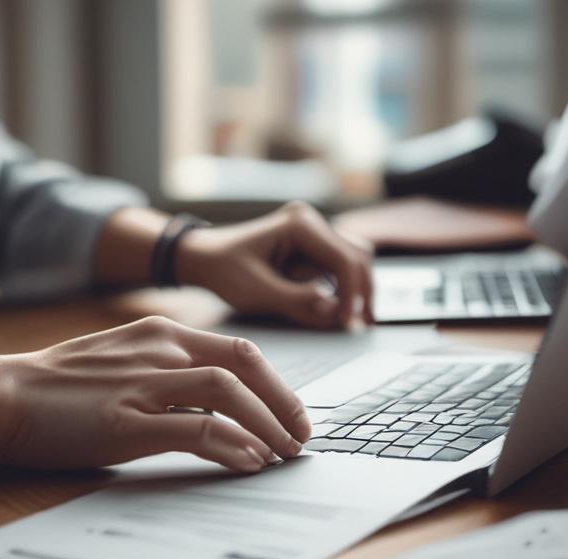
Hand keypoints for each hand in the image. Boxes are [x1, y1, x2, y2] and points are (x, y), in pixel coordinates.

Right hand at [0, 316, 311, 472]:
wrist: (1, 396)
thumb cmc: (60, 386)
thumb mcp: (123, 361)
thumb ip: (168, 374)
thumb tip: (217, 409)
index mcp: (160, 333)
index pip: (239, 351)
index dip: (276, 384)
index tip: (291, 413)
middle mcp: (158, 350)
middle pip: (245, 367)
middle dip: (284, 404)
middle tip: (301, 438)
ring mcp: (142, 384)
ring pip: (228, 394)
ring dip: (266, 426)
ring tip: (283, 454)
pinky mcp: (124, 422)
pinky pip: (196, 430)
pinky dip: (231, 446)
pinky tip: (249, 463)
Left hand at [176, 201, 373, 328]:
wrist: (204, 257)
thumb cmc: (223, 270)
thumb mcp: (256, 291)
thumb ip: (297, 301)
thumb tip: (334, 311)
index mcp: (299, 224)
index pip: (343, 259)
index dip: (352, 293)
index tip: (348, 323)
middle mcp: (311, 221)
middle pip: (358, 256)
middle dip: (363, 292)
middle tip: (361, 326)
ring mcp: (313, 232)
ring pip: (354, 260)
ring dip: (358, 290)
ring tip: (355, 323)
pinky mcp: (311, 246)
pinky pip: (339, 266)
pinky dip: (345, 288)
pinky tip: (342, 312)